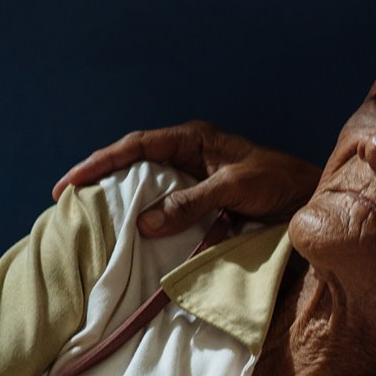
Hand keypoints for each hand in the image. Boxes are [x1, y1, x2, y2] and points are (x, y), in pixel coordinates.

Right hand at [51, 121, 320, 237]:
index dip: (100, 162)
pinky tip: (127, 235)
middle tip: (65, 200)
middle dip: (99, 178)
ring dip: (119, 200)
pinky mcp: (201, 204)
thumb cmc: (279, 184)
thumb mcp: (234, 188)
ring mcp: (193, 179)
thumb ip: (191, 202)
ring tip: (87, 218)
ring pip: (146, 186)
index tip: (71, 182)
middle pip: (133, 163)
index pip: (136, 146)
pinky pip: (164, 209)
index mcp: (193, 139)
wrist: (311, 200)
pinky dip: (144, 221)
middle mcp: (188, 154)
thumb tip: (144, 223)